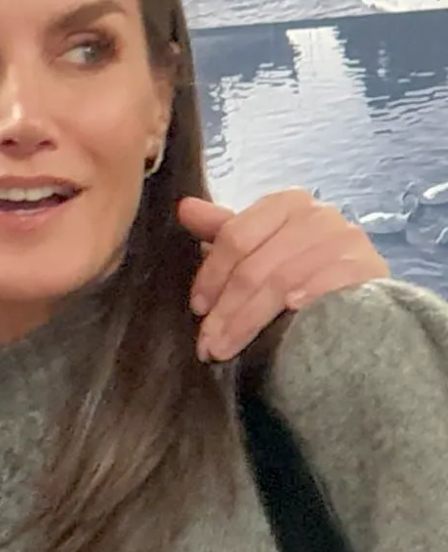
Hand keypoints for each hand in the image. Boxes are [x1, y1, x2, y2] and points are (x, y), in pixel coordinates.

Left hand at [182, 193, 385, 362]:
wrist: (361, 295)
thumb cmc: (299, 268)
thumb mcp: (259, 247)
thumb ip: (223, 229)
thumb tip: (184, 207)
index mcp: (286, 203)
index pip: (236, 235)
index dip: (211, 274)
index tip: (197, 308)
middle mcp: (318, 213)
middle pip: (255, 264)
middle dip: (225, 309)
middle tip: (207, 342)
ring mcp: (346, 238)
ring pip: (281, 280)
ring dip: (248, 320)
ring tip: (225, 348)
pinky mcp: (368, 265)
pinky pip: (328, 281)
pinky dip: (305, 296)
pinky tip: (289, 313)